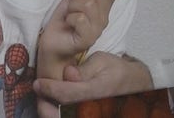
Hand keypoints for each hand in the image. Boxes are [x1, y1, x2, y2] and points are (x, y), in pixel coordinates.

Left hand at [33, 52, 152, 117]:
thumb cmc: (118, 71)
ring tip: (45, 102)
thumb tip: (68, 74)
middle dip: (46, 106)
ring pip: (66, 115)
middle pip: (64, 112)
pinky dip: (61, 112)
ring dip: (52, 112)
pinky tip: (54, 106)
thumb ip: (83, 69)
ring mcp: (94, 112)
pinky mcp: (92, 113)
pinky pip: (71, 114)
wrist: (135, 84)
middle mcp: (96, 106)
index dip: (49, 90)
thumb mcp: (102, 61)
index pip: (66, 95)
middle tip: (38, 95)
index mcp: (98, 91)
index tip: (38, 84)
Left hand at [37, 0, 118, 75]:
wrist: (53, 43)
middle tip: (72, 5)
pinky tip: (68, 23)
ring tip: (69, 15)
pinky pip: (80, 18)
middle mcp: (104, 18)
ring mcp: (97, 30)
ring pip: (88, 4)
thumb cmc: (64, 21)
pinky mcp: (87, 40)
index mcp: (103, 7)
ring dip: (72, 6)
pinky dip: (70, 18)